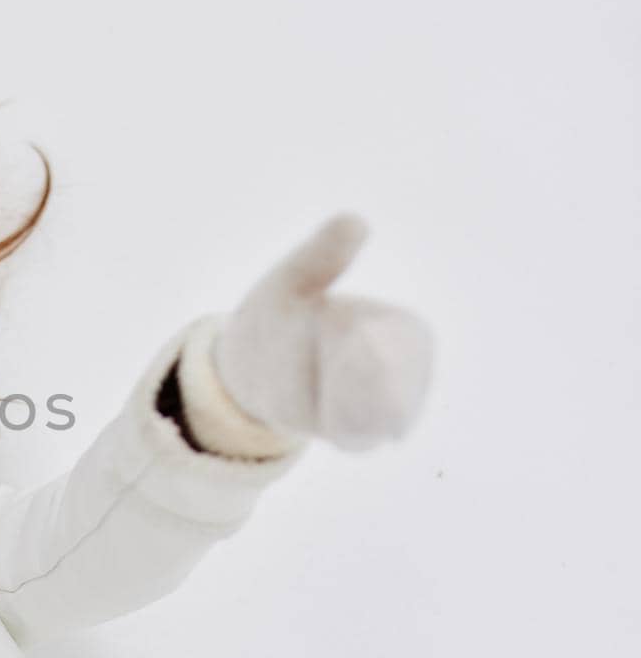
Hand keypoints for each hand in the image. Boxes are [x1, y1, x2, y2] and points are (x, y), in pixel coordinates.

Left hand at [212, 213, 434, 452]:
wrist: (249, 365)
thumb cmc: (279, 313)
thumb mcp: (291, 280)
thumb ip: (323, 258)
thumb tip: (355, 220)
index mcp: (402, 330)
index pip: (407, 342)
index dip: (370, 339)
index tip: (338, 327)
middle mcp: (402, 373)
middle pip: (396, 384)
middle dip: (358, 374)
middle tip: (323, 355)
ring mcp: (380, 409)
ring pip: (379, 416)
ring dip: (342, 402)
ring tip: (314, 386)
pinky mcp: (355, 435)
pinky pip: (357, 437)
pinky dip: (338, 426)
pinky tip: (318, 416)